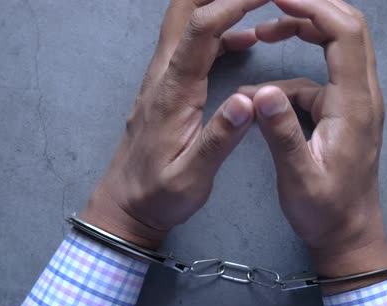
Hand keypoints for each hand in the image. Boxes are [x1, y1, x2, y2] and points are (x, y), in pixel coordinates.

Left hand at [82, 0, 268, 249]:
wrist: (125, 204)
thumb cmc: (159, 194)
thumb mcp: (192, 177)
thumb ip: (219, 139)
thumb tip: (248, 100)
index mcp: (173, 92)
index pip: (202, 30)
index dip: (233, 3)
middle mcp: (164, 75)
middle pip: (184, 10)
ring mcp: (163, 77)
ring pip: (187, 22)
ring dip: (221, 6)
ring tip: (261, 5)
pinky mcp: (168, 85)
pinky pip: (193, 44)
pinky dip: (220, 31)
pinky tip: (246, 40)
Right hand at [239, 0, 386, 293]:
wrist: (348, 234)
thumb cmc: (326, 211)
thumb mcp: (299, 177)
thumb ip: (281, 134)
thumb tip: (261, 91)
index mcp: (354, 105)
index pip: (344, 33)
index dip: (314, 6)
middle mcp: (362, 96)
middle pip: (347, 28)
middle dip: (309, 8)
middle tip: (271, 3)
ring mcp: (354, 102)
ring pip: (335, 47)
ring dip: (301, 32)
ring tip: (262, 33)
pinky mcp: (342, 112)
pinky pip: (318, 78)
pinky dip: (291, 73)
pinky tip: (264, 94)